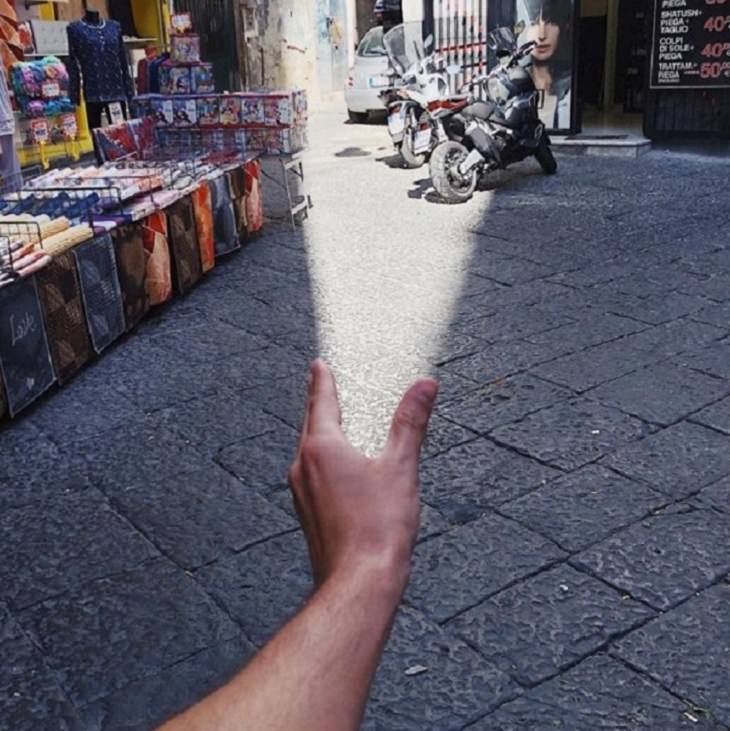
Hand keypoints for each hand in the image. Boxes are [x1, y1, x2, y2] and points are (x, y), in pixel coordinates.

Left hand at [288, 360, 438, 594]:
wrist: (359, 582)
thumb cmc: (379, 528)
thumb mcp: (401, 467)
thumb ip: (411, 422)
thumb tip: (424, 386)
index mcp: (322, 448)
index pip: (321, 401)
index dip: (322, 380)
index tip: (319, 365)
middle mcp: (303, 466)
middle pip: (313, 424)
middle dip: (323, 405)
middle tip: (332, 390)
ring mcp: (301, 491)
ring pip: (312, 451)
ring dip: (327, 435)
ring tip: (345, 428)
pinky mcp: (308, 512)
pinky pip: (314, 474)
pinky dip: (328, 461)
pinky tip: (346, 471)